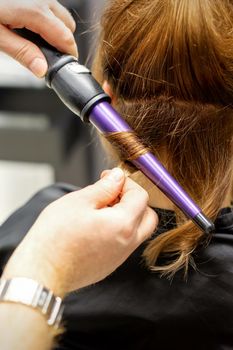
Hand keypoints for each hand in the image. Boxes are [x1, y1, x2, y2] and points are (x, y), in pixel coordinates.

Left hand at [0, 0, 76, 76]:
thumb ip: (22, 53)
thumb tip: (42, 69)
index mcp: (35, 11)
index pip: (65, 38)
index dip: (68, 55)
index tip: (64, 67)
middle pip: (67, 25)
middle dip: (63, 42)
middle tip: (48, 57)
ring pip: (59, 14)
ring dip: (55, 29)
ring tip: (36, 42)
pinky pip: (47, 6)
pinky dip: (45, 19)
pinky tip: (28, 26)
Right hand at [3, 168, 157, 295]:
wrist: (41, 272)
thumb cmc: (55, 237)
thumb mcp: (79, 201)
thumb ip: (105, 187)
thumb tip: (118, 177)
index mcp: (123, 224)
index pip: (141, 197)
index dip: (126, 183)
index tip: (110, 178)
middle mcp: (128, 244)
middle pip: (147, 216)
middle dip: (134, 200)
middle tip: (113, 193)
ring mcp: (119, 257)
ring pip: (137, 231)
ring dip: (127, 215)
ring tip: (100, 209)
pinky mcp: (110, 266)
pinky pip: (124, 244)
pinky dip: (118, 230)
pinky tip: (95, 226)